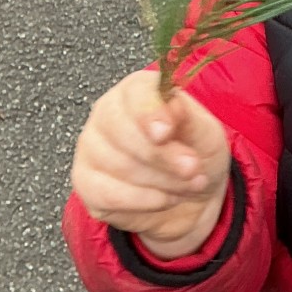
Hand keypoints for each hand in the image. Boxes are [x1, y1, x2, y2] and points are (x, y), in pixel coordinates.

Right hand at [70, 68, 231, 258]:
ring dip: (162, 181)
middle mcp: (107, 113)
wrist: (194, 197)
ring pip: (119, 165)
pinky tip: (166, 199)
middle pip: (122, 131)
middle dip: (163, 156)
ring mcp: (91, 148)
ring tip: (189, 184)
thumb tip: (173, 104)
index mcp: (137, 91)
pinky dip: (144, 201)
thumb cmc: (195, 154)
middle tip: (193, 169)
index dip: (149, 113)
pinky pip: (109, 194)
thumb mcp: (205, 134)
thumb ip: (189, 119)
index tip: (166, 132)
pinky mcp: (86, 183)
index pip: (134, 94)